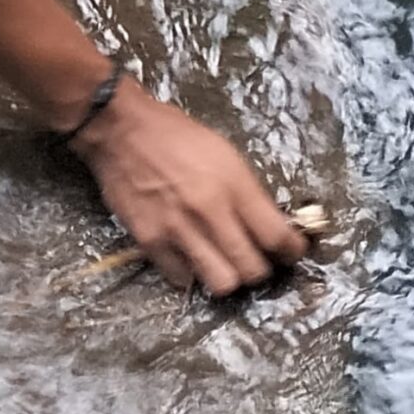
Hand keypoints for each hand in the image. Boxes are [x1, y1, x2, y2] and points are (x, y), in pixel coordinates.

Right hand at [70, 80, 308, 293]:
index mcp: (234, 184)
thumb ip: (248, 193)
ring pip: (221, 283)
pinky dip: (190, 272)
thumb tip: (270, 224)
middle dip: (260, 269)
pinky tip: (188, 256)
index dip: (292, 251)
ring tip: (223, 264)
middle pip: (253, 270)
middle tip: (254, 259)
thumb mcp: (225, 153)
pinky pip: (182, 279)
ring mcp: (178, 230)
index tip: (291, 252)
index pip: (277, 236)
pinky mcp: (150, 241)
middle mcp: (209, 210)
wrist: (121, 130)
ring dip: (227, 277)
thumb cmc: (177, 136)